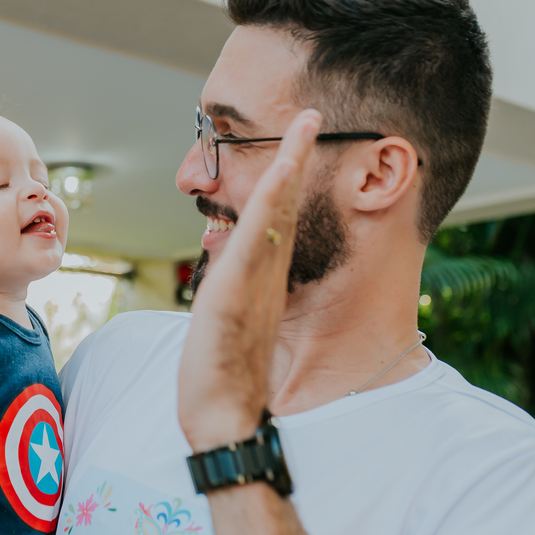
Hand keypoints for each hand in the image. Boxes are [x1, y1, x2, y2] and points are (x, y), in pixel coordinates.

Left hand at [178, 110, 320, 451]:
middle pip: (282, 206)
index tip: (298, 137)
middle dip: (296, 158)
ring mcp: (249, 285)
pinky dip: (266, 213)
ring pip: (272, 219)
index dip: (288, 175)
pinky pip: (252, 249)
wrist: (224, 419)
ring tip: (300, 132)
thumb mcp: (230, 319)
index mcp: (259, 276)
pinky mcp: (231, 300)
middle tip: (310, 115)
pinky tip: (274, 185)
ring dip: (286, 172)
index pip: (275, 215)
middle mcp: (261, 275)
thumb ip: (238, 291)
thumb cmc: (224, 373)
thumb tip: (235, 276)